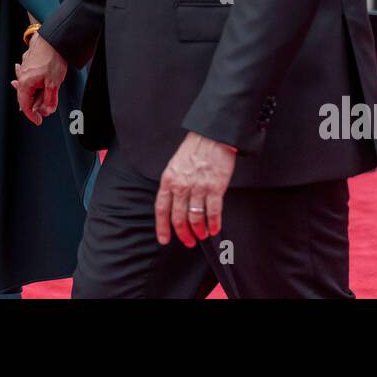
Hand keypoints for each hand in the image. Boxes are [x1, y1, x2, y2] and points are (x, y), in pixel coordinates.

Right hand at [13, 31, 66, 125]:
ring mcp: (24, 66)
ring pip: (25, 84)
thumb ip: (50, 99)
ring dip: (30, 93)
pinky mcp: (29, 60)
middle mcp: (22, 75)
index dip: (32, 115)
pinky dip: (29, 81)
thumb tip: (47, 110)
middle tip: (41, 112)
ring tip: (33, 100)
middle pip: (24, 95)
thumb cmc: (53, 59)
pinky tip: (27, 79)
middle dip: (32, 105)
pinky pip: (26, 74)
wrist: (54, 38)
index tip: (39, 121)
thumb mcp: (54, 83)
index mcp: (26, 83)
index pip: (25, 105)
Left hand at [155, 132, 236, 246]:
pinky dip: (214, 224)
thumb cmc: (195, 148)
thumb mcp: (175, 165)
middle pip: (178, 218)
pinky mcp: (215, 187)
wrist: (212, 135)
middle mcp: (181, 185)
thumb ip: (173, 184)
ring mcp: (198, 188)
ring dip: (199, 231)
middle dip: (183, 234)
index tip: (165, 239)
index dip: (162, 227)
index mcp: (168, 179)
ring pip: (195, 218)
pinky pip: (213, 212)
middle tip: (188, 241)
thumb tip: (176, 203)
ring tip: (202, 235)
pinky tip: (214, 229)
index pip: (161, 209)